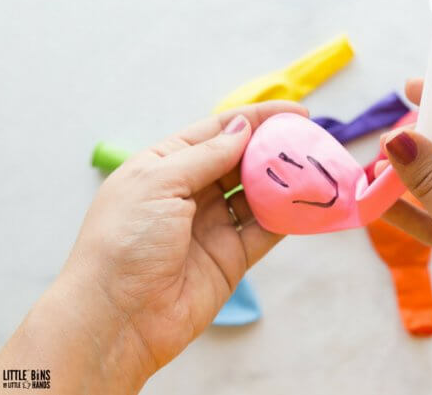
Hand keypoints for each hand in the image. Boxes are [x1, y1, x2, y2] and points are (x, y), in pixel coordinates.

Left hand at [0, 101, 307, 393]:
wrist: (116, 319)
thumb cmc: (125, 241)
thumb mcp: (158, 183)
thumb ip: (206, 155)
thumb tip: (243, 128)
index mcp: (164, 166)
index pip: (216, 132)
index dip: (255, 119)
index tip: (294, 112)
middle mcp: (190, 193)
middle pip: (241, 162)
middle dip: (274, 149)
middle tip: (309, 141)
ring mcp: (212, 226)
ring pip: (257, 195)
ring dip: (284, 183)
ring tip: (315, 169)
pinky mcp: (230, 258)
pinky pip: (265, 231)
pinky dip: (287, 217)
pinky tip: (308, 204)